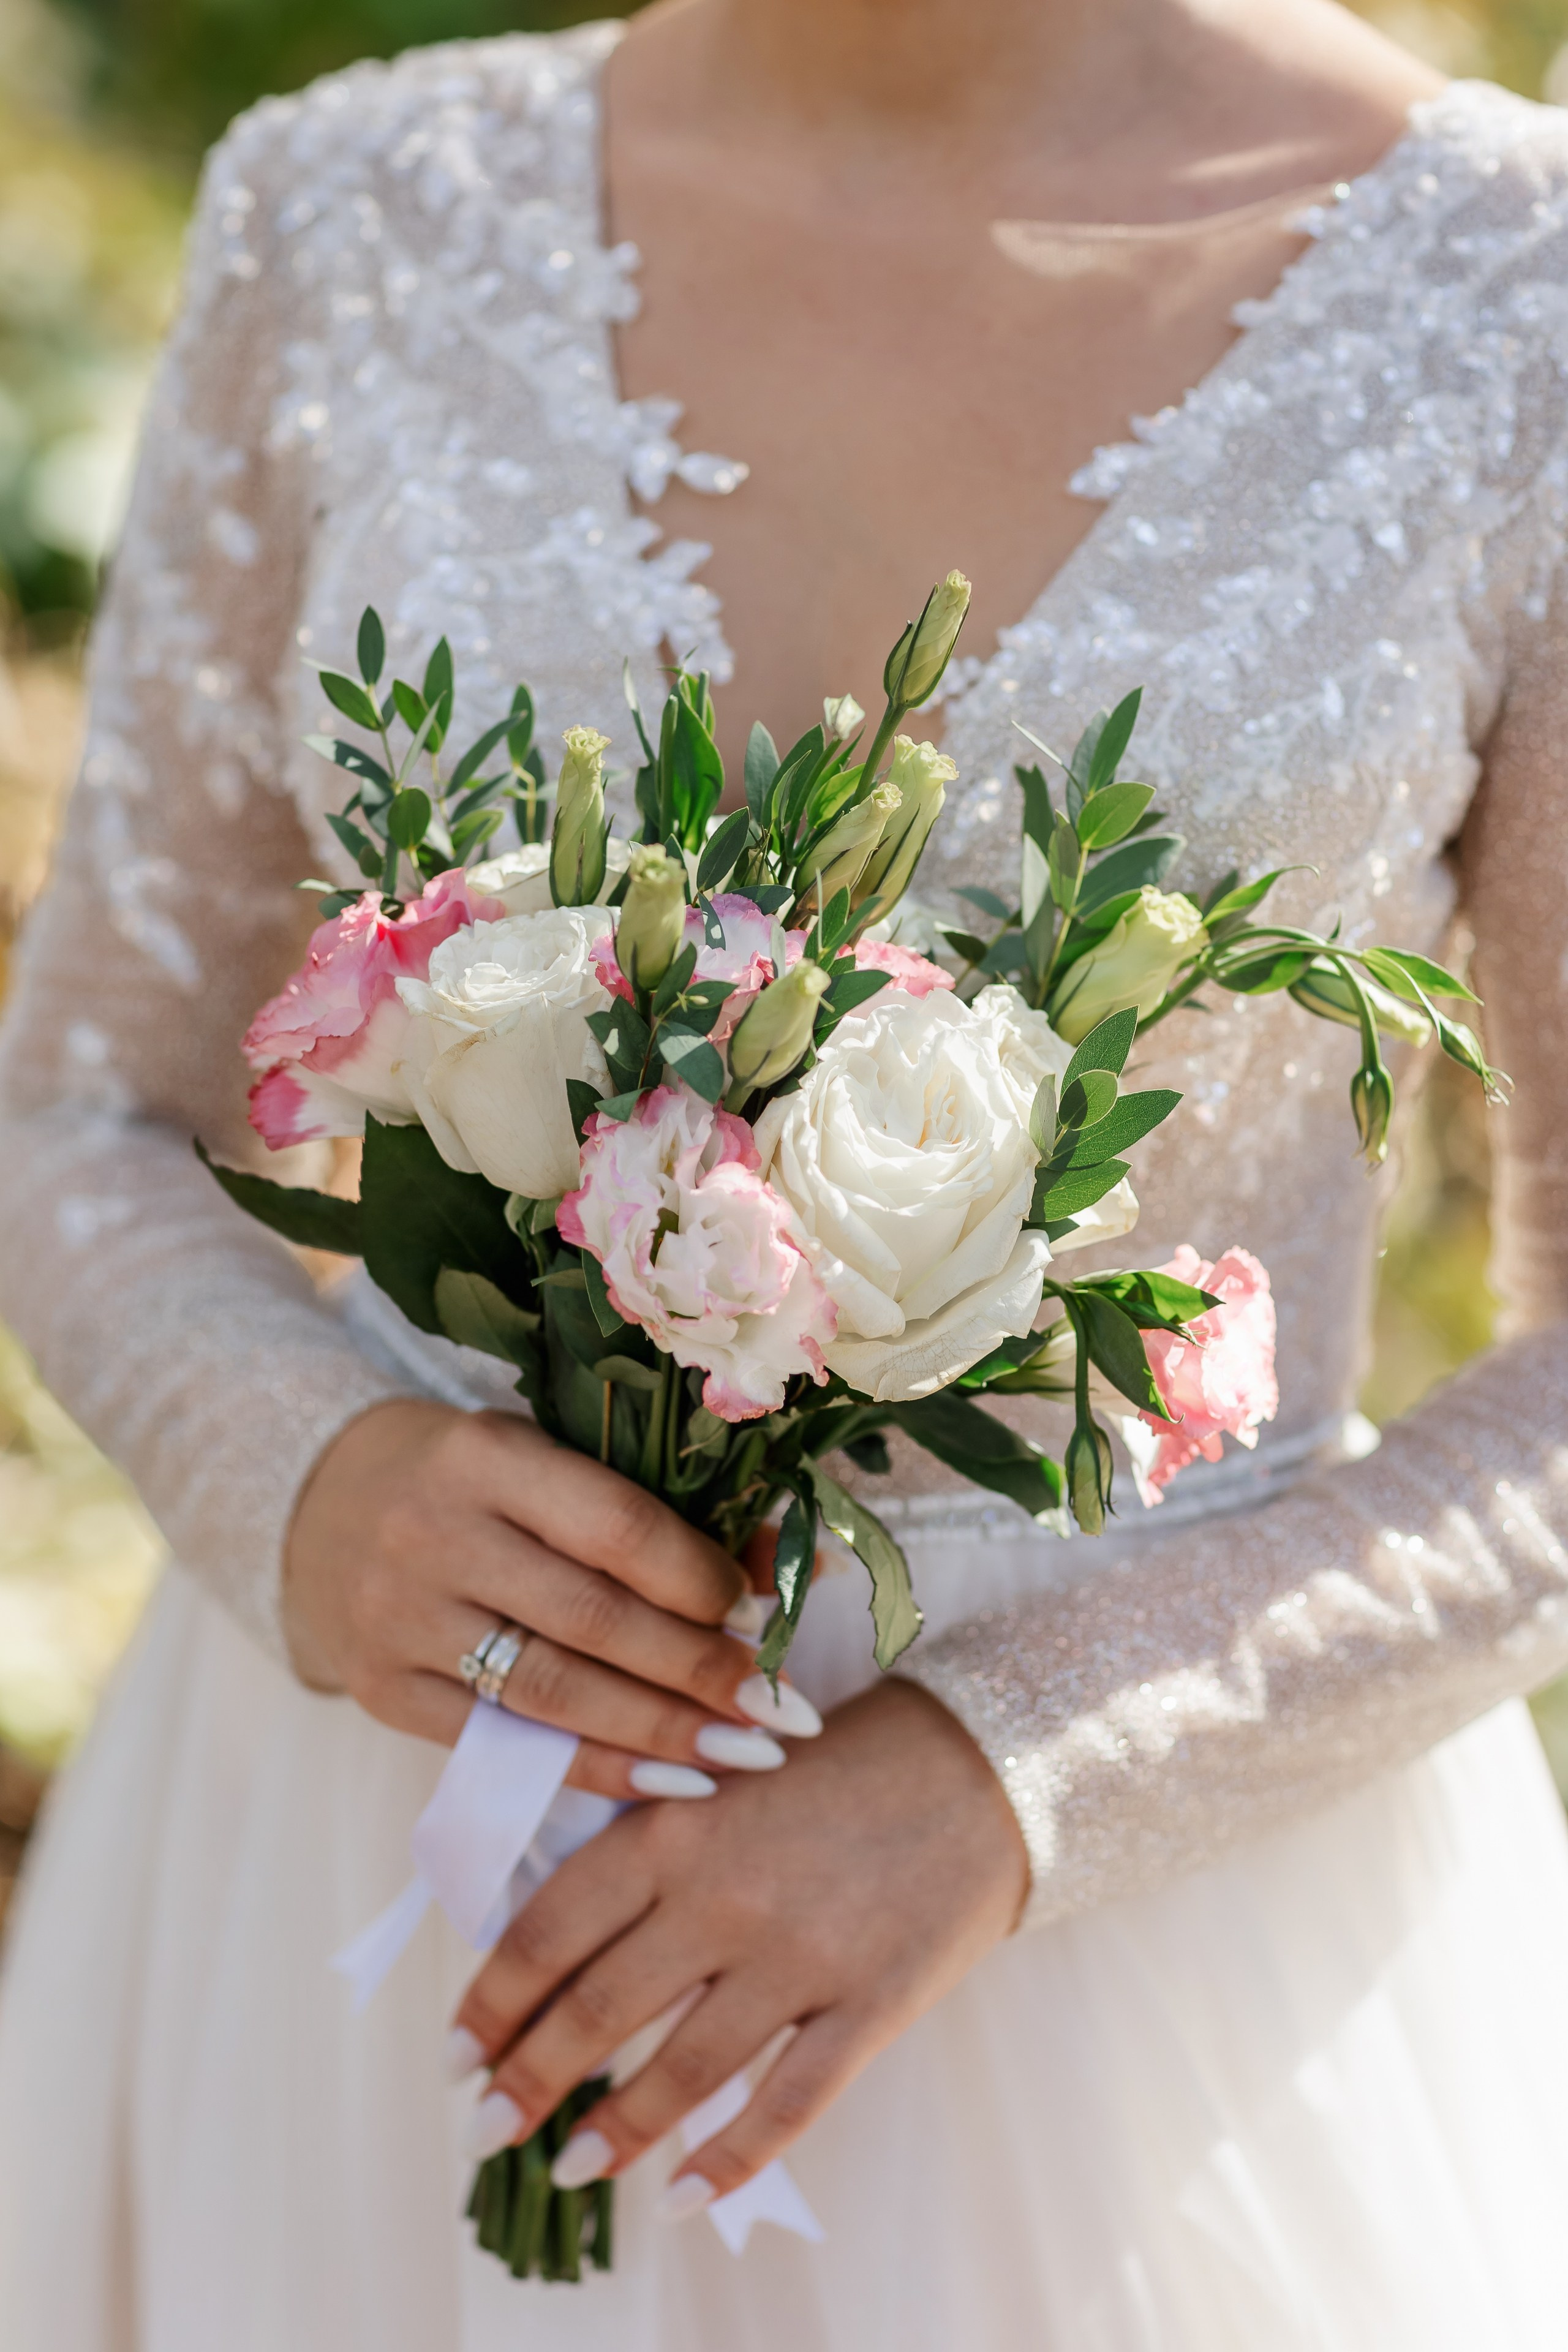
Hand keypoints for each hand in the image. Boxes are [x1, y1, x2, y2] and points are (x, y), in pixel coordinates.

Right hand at [284, 1399, 816, 1800]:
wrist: (325, 1502)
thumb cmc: (474, 1477)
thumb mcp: (551, 1459)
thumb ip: (659, 1509)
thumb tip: (791, 1566)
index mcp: (485, 1455)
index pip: (615, 1528)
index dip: (699, 1580)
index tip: (763, 1616)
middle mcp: (433, 1534)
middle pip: (592, 1619)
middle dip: (699, 1670)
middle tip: (780, 1709)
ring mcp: (400, 1619)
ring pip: (553, 1692)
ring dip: (662, 1730)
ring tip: (744, 1754)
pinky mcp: (382, 1690)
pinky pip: (505, 1743)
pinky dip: (596, 1766)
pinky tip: (668, 1781)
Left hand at [450, 1679, 1028, 2200]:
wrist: (979, 1760)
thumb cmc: (834, 1765)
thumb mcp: (720, 1777)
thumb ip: (648, 1851)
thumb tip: (560, 1948)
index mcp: (676, 1827)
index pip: (551, 1931)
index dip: (492, 2001)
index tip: (455, 2052)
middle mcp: (725, 1896)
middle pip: (598, 2010)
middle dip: (529, 2081)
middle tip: (484, 2129)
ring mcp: (801, 1957)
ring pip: (682, 2071)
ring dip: (614, 2131)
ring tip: (569, 2167)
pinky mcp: (871, 2004)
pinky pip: (787, 2105)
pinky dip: (725, 2160)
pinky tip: (681, 2194)